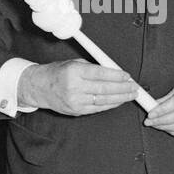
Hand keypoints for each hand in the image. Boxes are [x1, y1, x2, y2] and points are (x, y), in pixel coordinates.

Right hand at [17, 60, 138, 115]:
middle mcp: (74, 87)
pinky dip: (110, 105)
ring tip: (131, 95)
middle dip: (122, 88)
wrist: (39, 87)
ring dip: (120, 98)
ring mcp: (75, 101)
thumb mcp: (73, 63)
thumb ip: (93, 67)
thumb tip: (114, 71)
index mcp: (74, 71)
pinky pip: (97, 108)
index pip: (100, 73)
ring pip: (103, 100)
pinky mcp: (76, 111)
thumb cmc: (57, 73)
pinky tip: (119, 101)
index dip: (116, 75)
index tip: (127, 76)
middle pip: (104, 89)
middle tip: (134, 86)